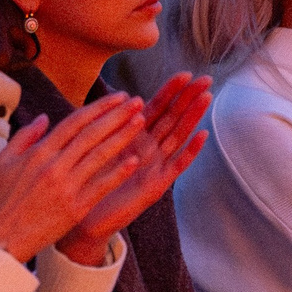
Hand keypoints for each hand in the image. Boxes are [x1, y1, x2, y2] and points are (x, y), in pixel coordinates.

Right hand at [0, 94, 147, 263]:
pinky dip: (118, 172)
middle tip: (137, 101)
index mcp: (38, 152)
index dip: (99, 107)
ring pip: (100, 156)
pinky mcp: (75, 208)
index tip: (117, 97)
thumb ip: (25, 136)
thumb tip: (44, 117)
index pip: (75, 122)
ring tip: (140, 121)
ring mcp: (67, 188)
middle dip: (117, 115)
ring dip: (123, 136)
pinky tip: (135, 160)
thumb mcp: (2, 161)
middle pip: (92, 134)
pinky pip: (101, 186)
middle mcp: (55, 166)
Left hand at [56, 75, 210, 265]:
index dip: (170, 91)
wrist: (85, 218)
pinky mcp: (157, 185)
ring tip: (206, 98)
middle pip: (173, 118)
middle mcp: (149, 149)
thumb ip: (109, 123)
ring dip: (192, 117)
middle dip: (189, 98)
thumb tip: (120, 96)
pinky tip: (202, 135)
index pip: (156, 108)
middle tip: (206, 79)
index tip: (184, 73)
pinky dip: (190, 151)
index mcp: (134, 136)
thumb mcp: (97, 145)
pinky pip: (177, 166)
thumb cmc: (89, 180)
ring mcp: (156, 166)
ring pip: (178, 137)